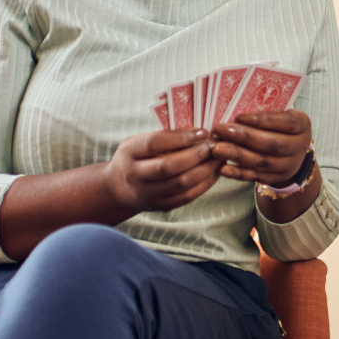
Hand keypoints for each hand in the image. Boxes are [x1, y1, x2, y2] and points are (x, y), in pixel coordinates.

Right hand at [105, 128, 223, 212]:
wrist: (120, 189)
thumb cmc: (136, 157)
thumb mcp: (139, 141)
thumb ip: (164, 136)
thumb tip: (199, 131)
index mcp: (129, 153)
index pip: (154, 143)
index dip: (181, 137)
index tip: (203, 131)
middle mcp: (136, 176)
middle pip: (169, 166)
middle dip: (197, 154)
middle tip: (215, 145)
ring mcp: (148, 194)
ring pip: (181, 184)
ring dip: (205, 170)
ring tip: (219, 157)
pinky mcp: (161, 206)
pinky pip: (187, 196)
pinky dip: (205, 184)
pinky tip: (214, 171)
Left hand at [213, 109, 311, 185]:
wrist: (290, 150)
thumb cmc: (278, 123)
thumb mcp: (280, 113)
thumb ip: (264, 110)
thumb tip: (233, 107)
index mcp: (302, 125)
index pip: (286, 122)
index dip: (264, 120)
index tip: (240, 116)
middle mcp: (299, 146)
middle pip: (272, 144)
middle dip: (244, 137)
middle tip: (220, 130)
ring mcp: (288, 166)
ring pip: (261, 162)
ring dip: (237, 155)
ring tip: (216, 148)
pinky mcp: (275, 178)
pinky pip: (254, 177)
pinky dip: (238, 173)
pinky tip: (222, 167)